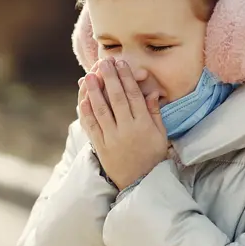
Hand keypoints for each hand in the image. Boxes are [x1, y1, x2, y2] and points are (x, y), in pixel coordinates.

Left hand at [78, 57, 167, 189]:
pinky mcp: (100, 147)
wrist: (140, 183)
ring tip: (89, 76)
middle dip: (109, 78)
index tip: (121, 63)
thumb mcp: (160, 135)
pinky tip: (83, 99)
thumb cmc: (152, 157)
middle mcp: (127, 130)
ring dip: (94, 91)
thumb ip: (155, 113)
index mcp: (143, 125)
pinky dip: (86, 112)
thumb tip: (152, 91)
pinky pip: (91, 126)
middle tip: (104, 62)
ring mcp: (112, 138)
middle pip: (116, 98)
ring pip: (101, 110)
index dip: (126, 78)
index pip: (133, 96)